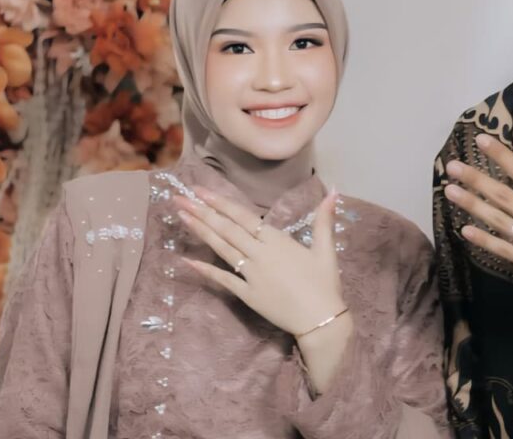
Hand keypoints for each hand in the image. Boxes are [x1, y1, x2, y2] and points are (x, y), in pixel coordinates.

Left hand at [174, 188, 346, 336]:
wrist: (321, 321)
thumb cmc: (324, 284)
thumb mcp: (326, 249)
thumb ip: (324, 219)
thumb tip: (333, 191)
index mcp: (278, 241)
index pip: (244, 217)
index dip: (221, 203)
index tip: (201, 191)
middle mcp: (260, 254)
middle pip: (227, 230)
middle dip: (202, 213)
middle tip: (179, 199)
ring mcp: (251, 275)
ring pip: (222, 249)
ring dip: (200, 232)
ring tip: (182, 218)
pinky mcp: (247, 295)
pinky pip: (223, 280)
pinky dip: (205, 270)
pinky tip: (187, 261)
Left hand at [443, 129, 512, 303]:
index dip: (500, 155)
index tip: (481, 140)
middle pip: (502, 197)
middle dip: (475, 179)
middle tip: (452, 166)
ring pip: (497, 223)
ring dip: (471, 206)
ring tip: (449, 191)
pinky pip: (504, 251)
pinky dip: (484, 240)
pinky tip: (465, 230)